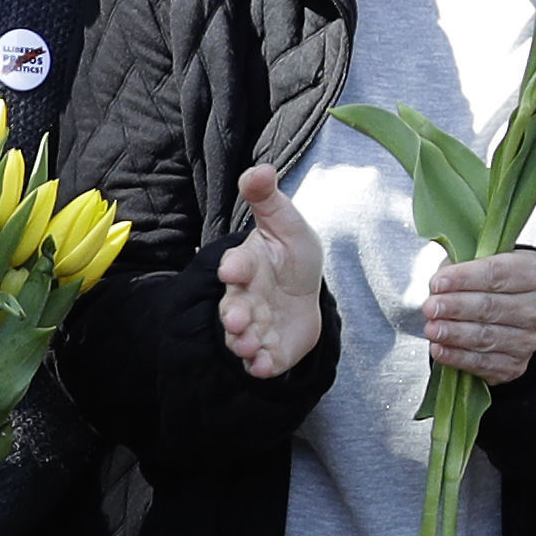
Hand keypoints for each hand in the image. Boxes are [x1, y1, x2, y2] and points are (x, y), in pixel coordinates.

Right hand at [219, 164, 325, 378]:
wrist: (304, 293)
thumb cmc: (291, 256)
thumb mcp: (287, 223)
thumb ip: (268, 199)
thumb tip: (260, 168)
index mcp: (246, 265)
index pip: (237, 265)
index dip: (234, 268)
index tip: (231, 270)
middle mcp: (243, 297)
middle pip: (232, 305)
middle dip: (232, 314)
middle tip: (235, 320)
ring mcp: (254, 325)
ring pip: (241, 336)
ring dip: (242, 342)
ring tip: (248, 345)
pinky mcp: (268, 349)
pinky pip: (260, 360)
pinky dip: (260, 365)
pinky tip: (265, 367)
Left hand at [425, 249, 535, 384]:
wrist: (501, 311)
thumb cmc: (484, 281)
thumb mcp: (474, 262)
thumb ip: (459, 267)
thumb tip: (438, 286)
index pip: (498, 273)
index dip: (465, 278)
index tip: (437, 283)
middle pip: (492, 306)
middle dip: (456, 307)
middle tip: (430, 308)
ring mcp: (530, 338)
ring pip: (487, 336)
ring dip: (455, 333)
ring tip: (432, 329)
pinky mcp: (516, 364)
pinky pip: (484, 362)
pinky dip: (458, 357)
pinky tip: (440, 350)